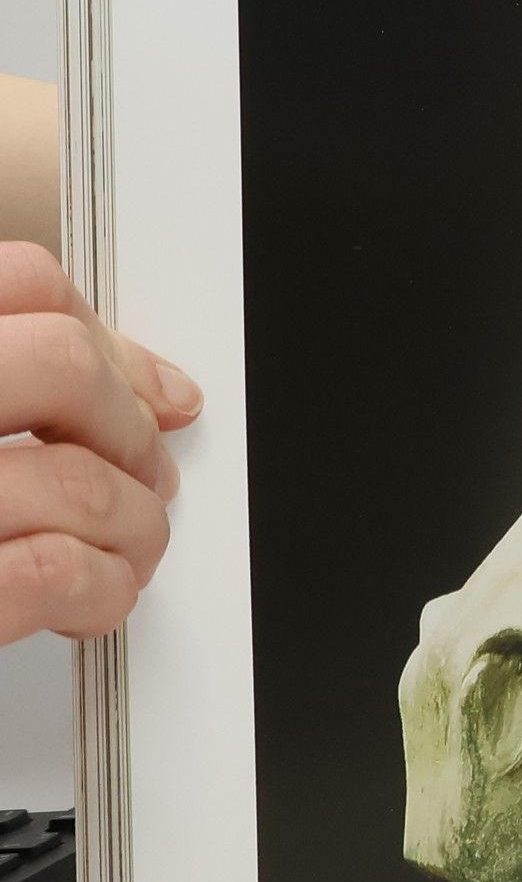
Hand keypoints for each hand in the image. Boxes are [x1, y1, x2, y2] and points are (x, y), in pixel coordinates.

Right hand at [0, 242, 200, 644]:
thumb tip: (147, 386)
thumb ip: (11, 387)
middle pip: (60, 365)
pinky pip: (47, 572)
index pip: (20, 283)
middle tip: (136, 473)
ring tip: (124, 549)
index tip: (140, 390)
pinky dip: (100, 588)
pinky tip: (89, 598)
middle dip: (129, 428)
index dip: (102, 337)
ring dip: (133, 525)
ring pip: (74, 478)